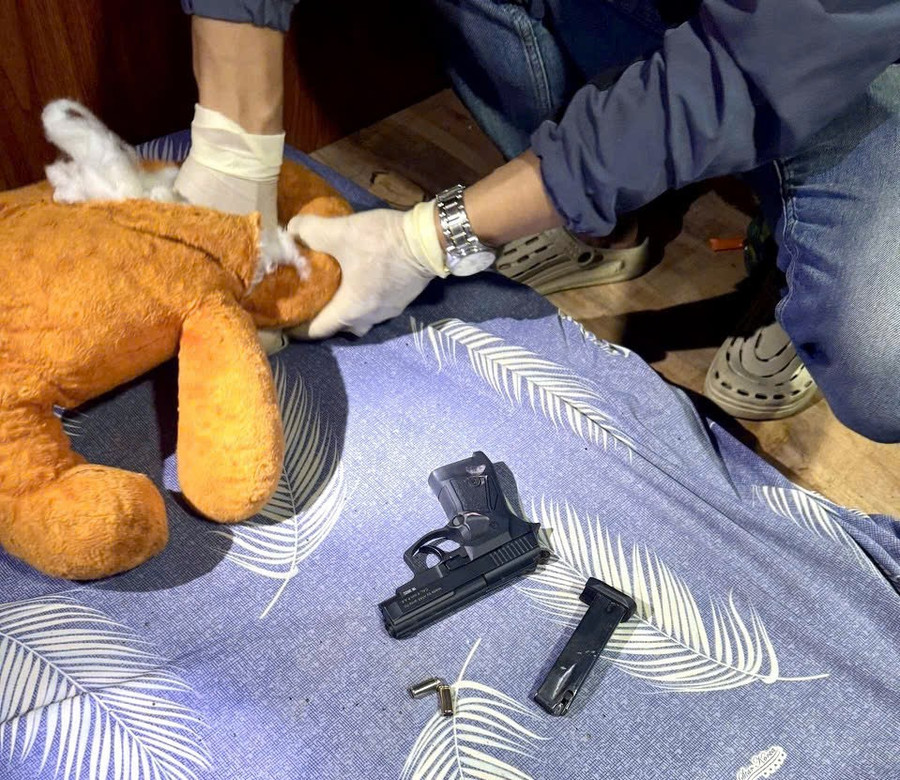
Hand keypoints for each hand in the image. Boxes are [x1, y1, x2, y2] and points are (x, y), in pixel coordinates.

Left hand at [286, 203, 446, 338]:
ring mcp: (388, 311)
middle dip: (324, 318)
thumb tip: (291, 230)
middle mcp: (369, 317)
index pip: (318, 331)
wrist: (429, 240)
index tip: (288, 318)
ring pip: (360, 320)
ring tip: (336, 291)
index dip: (299, 328)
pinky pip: (376, 309)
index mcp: (351, 309)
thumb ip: (309, 230)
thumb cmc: (382, 242)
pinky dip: (364, 301)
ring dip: (347, 310)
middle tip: (312, 300)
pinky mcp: (402, 301)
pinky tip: (361, 280)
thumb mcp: (340, 231)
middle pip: (340, 328)